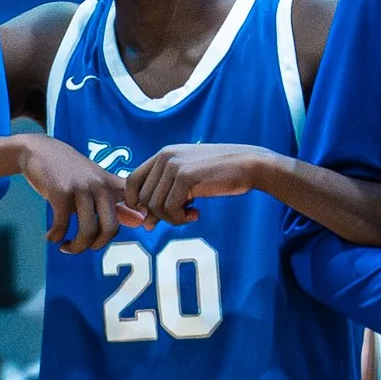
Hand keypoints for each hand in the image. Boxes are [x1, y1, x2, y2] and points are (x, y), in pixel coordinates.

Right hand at [15, 133, 133, 250]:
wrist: (39, 150)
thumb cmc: (70, 171)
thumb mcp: (96, 183)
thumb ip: (117, 204)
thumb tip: (141, 222)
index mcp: (112, 184)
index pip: (134, 205)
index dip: (140, 221)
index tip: (121, 230)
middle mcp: (100, 186)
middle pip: (110, 228)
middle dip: (96, 245)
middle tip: (84, 247)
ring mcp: (81, 188)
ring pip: (86, 231)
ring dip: (75, 247)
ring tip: (65, 246)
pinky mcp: (61, 192)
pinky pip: (62, 224)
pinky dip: (55, 236)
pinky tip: (51, 236)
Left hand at [115, 142, 275, 229]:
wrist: (249, 165)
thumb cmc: (221, 174)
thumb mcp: (188, 182)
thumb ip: (165, 196)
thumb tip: (145, 225)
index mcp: (163, 154)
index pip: (132, 180)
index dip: (136, 202)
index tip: (153, 214)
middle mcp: (165, 157)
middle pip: (142, 197)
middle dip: (158, 214)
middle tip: (180, 215)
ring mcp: (174, 166)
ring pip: (155, 206)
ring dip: (172, 218)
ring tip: (190, 214)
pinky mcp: (186, 177)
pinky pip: (170, 209)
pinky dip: (180, 218)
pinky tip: (196, 214)